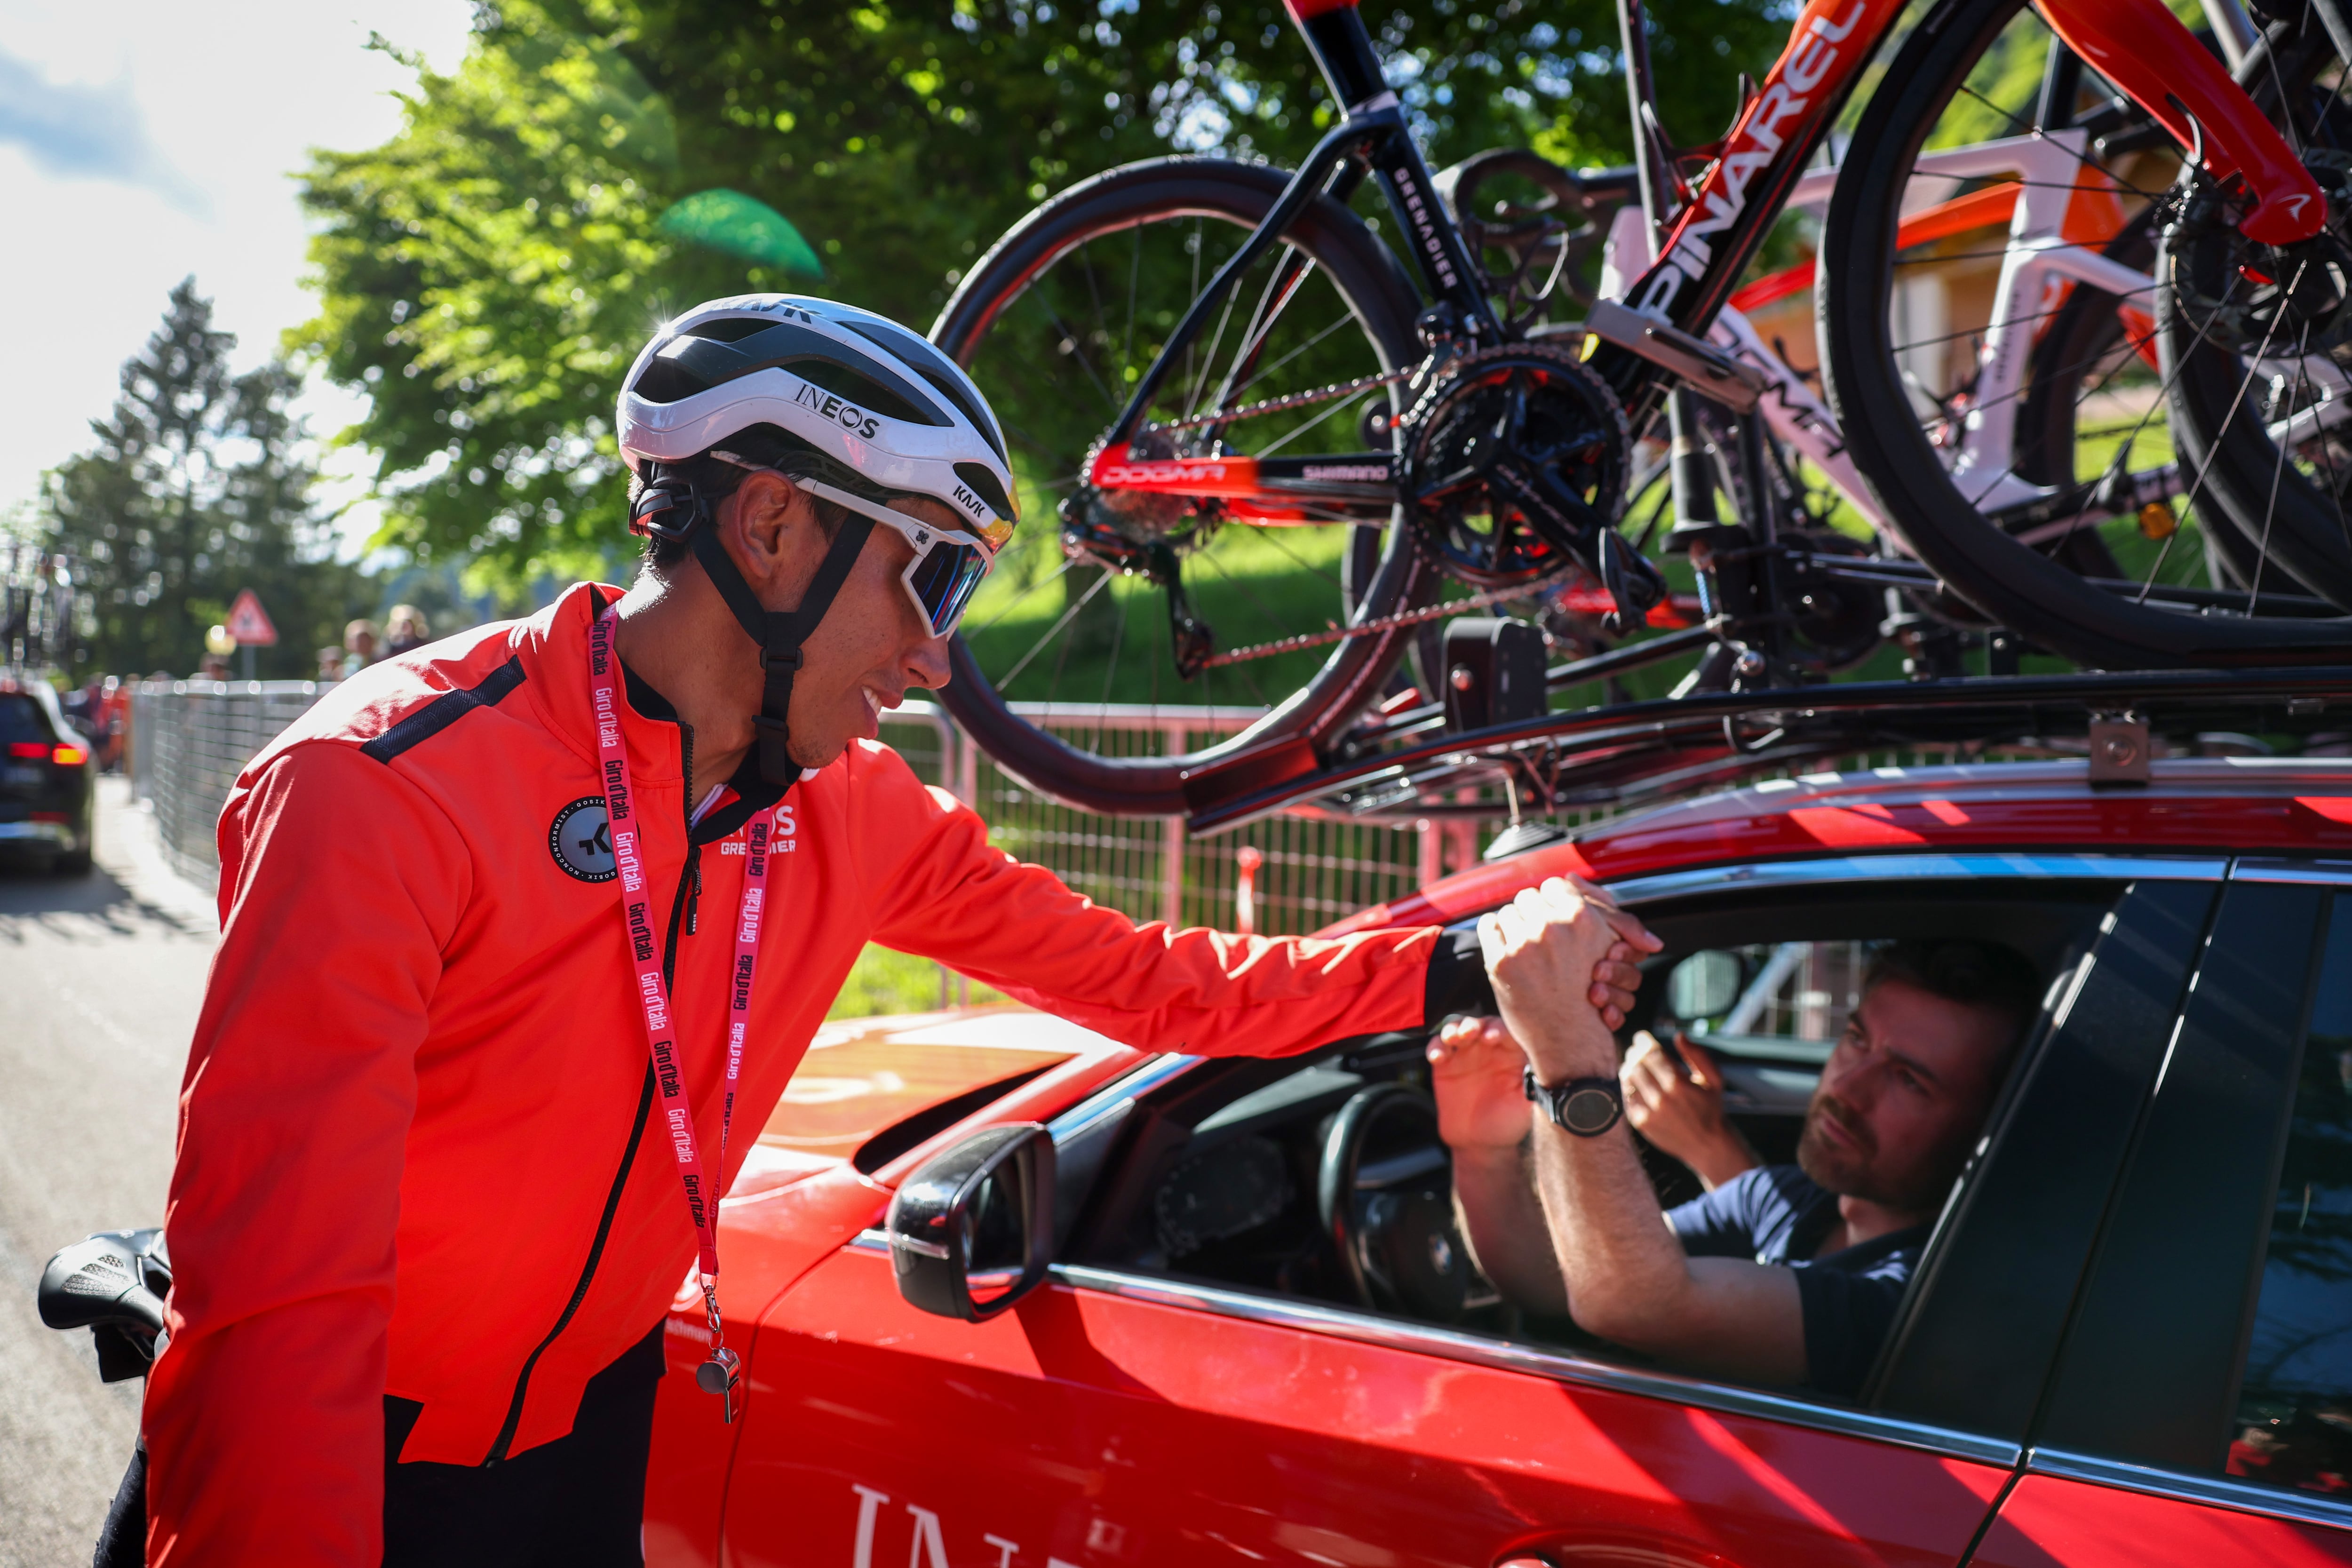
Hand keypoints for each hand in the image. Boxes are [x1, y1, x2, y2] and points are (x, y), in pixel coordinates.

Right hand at [1429, 1014, 1532, 1153]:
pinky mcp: (1445, 1065)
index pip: (1507, 1032)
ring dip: (1454, 1029)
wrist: (1481, 1144)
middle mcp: (1489, 1049)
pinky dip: (1436, 1047)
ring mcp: (1466, 1055)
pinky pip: (1438, 1047)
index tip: (1493, 1037)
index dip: (1500, 1029)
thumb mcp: (1526, 1106)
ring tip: (1454, 1038)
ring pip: (1457, 1028)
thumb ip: (1534, 1085)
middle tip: (1470, 1033)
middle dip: (1474, 1024)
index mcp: (1511, 1055)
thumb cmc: (1508, 1123)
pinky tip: (1438, 1056)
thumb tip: (1544, 1067)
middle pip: (1480, 1024)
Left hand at [1478, 877, 1653, 1080]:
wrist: (1570, 1038)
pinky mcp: (1500, 962)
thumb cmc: (1589, 991)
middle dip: (1531, 915)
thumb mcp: (1603, 944)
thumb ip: (1593, 905)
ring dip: (1513, 926)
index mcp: (1582, 918)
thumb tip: (1568, 875)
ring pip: (1507, 911)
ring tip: (1526, 949)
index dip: (1552, 904)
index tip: (1553, 920)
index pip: (1554, 886)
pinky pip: (1488, 925)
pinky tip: (1506, 949)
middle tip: (1539, 938)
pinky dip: (1493, 933)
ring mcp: (1524, 945)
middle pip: (1528, 897)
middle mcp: (1552, 928)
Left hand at [1621, 1032, 1758, 1189]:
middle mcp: (1661, 1098)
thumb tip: (1679, 1036)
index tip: (1642, 1037)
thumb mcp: (1714, 1079)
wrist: (1707, 1144)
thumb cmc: (1711, 1107)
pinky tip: (1633, 1081)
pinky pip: (1626, 1097)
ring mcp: (1649, 1112)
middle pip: (1637, 1064)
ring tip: (1634, 1063)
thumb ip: (1698, 1055)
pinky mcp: (1640, 1123)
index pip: (1652, 1054)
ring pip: (1628, 1079)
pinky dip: (1627, 1085)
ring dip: (1629, 1067)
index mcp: (1679, 1085)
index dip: (1644, 1041)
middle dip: (1636, 1052)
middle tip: (1638, 1049)